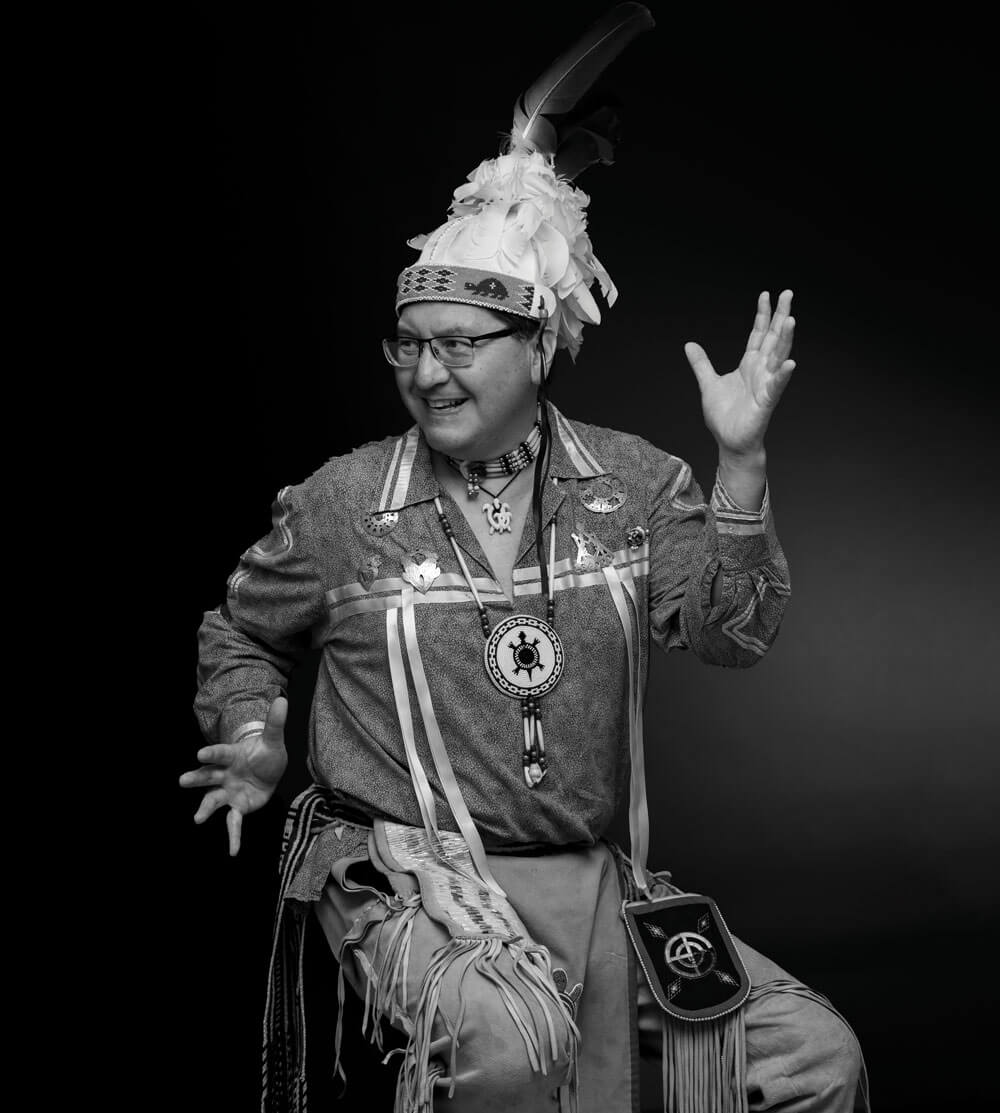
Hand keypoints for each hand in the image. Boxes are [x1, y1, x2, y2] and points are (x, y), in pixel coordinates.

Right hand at [179, 696, 288, 855]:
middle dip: (197, 778)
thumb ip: (275, 723)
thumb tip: (283, 699)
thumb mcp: (273, 739)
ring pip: (213, 799)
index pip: (221, 754)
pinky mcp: (237, 807)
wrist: (268, 770)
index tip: (200, 754)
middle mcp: (225, 774)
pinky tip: (233, 851)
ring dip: (205, 808)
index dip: (212, 754)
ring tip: (197, 818)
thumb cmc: (265, 753)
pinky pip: (234, 823)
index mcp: (232, 756)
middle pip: (209, 776)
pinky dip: (234, 837)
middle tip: (182, 780)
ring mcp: (229, 791)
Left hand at [684, 290, 796, 456]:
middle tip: (788, 293)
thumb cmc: (724, 416)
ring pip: (778, 357)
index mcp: (749, 365)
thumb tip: (689, 345)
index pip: (758, 334)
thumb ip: (701, 364)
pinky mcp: (766, 402)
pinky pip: (776, 387)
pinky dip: (783, 375)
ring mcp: (766, 385)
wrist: (729, 442)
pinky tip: (790, 363)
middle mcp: (761, 371)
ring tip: (791, 319)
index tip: (766, 295)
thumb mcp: (708, 384)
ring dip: (785, 339)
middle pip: (773, 338)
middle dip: (781, 316)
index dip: (762, 315)